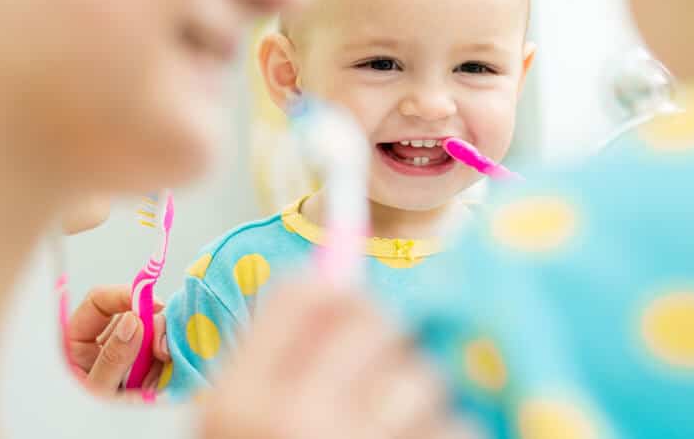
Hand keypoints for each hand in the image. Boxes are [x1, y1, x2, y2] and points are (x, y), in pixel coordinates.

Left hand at [65, 285, 170, 397]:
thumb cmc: (76, 424)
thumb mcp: (93, 392)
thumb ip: (112, 358)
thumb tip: (133, 321)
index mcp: (74, 343)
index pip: (99, 302)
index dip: (125, 295)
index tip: (152, 304)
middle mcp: (100, 344)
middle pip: (132, 314)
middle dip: (153, 326)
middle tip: (163, 349)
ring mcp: (123, 357)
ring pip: (151, 334)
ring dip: (161, 350)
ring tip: (157, 375)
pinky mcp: (141, 371)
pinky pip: (159, 356)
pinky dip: (165, 365)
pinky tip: (161, 379)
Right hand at [200, 279, 480, 438]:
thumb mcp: (240, 426)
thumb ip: (277, 358)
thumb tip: (336, 272)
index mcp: (236, 404)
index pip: (312, 295)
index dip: (340, 301)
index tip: (350, 324)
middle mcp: (295, 423)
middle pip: (376, 321)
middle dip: (383, 349)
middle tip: (374, 385)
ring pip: (424, 375)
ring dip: (417, 403)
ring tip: (387, 437)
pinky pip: (456, 426)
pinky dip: (443, 438)